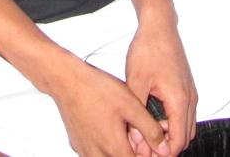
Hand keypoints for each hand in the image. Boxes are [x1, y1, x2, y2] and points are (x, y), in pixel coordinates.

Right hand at [50, 59, 166, 156]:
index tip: (152, 147)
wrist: (66, 80)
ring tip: (124, 134)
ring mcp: (85, 151)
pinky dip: (105, 149)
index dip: (148, 156)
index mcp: (114, 147)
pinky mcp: (77, 144)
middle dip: (134, 154)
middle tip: (138, 139)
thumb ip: (150, 129)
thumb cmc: (96, 89)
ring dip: (118, 152)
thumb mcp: (131, 105)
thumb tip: (163, 147)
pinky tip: (108, 131)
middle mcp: (97, 154)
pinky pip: (95, 154)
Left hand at [124, 18, 197, 156]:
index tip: (144, 153)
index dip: (163, 153)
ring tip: (146, 134)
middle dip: (166, 146)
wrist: (159, 26)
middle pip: (185, 137)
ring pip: (186, 127)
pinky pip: (185, 115)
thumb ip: (137, 113)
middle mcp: (190, 99)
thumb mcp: (136, 82)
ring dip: (170, 135)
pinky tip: (153, 119)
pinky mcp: (186, 88)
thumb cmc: (148, 50)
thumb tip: (136, 139)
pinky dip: (173, 123)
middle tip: (143, 146)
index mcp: (179, 100)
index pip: (178, 141)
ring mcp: (190, 93)